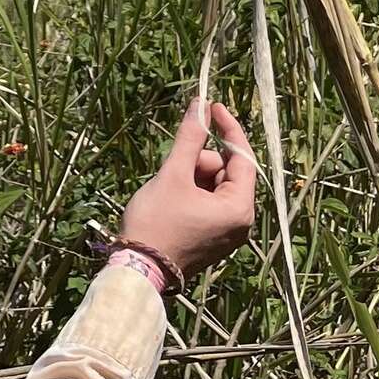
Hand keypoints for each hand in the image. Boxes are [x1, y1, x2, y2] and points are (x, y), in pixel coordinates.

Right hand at [119, 100, 256, 280]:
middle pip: (228, 172)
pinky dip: (192, 193)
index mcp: (239, 208)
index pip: (242, 157)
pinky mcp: (212, 240)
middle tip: (176, 164)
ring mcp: (227, 234)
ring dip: (194, 176)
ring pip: (216, 186)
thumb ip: (190, 138)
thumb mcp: (174, 175)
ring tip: (169, 187)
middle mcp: (240, 223)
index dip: (227, 128)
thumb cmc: (156, 223)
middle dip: (202, 160)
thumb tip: (200, 106)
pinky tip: (171, 199)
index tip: (211, 107)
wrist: (136, 272)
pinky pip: (209, 204)